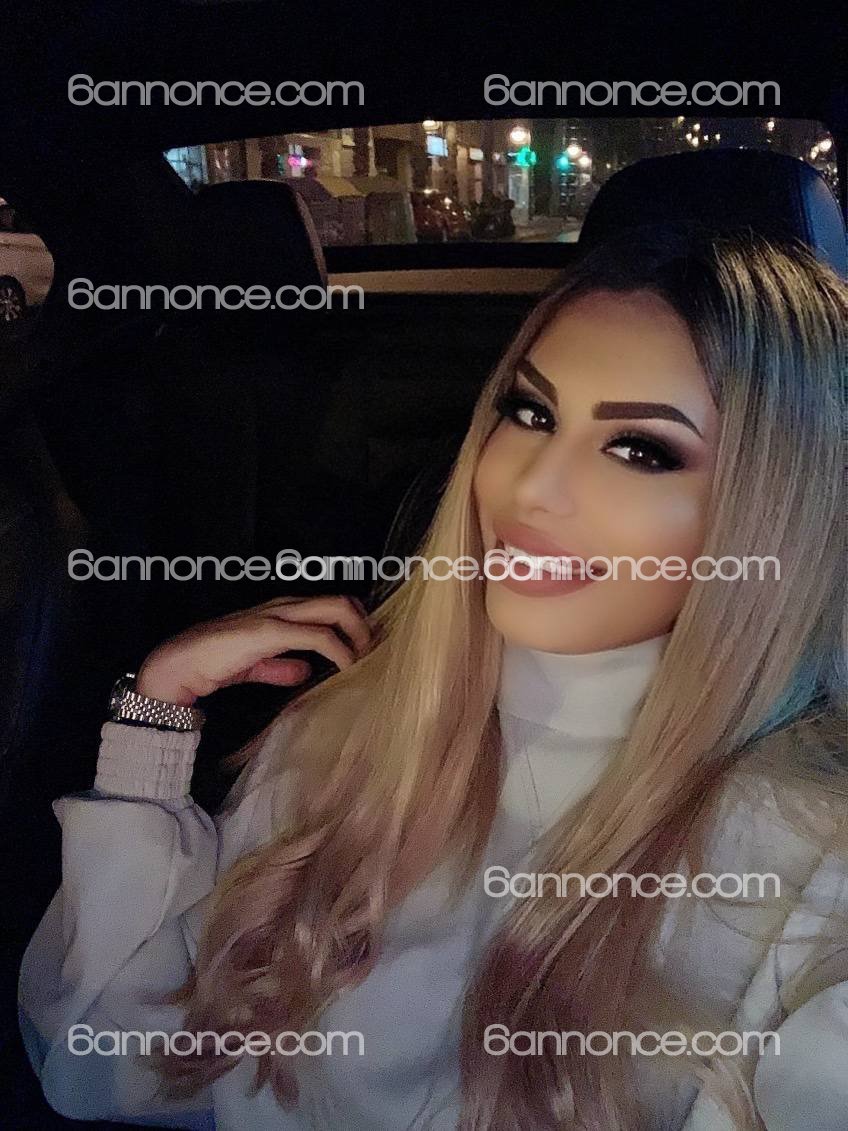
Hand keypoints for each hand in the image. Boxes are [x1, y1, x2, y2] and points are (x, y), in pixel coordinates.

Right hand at [135, 595, 371, 705]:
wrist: (180, 664)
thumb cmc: (214, 661)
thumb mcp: (257, 664)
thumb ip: (281, 665)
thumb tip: (304, 670)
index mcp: (282, 611)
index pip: (332, 605)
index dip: (356, 624)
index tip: (368, 649)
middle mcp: (284, 606)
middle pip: (342, 601)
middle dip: (366, 625)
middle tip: (375, 653)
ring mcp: (277, 615)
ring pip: (335, 610)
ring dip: (359, 635)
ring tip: (366, 660)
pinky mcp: (270, 632)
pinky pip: (318, 636)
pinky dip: (340, 651)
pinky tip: (347, 667)